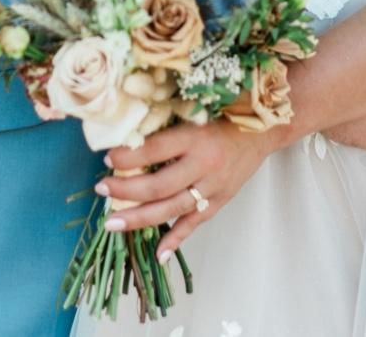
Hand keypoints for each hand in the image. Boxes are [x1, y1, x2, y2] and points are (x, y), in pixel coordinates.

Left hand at [94, 118, 280, 258]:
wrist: (264, 129)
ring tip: (113, 223)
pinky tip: (158, 254)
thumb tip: (129, 136)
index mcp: (196, 136)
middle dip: (125, 190)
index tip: (107, 158)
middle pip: (159, 185)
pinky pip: (195, 224)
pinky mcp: (221, 201)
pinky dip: (176, 239)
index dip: (129, 157)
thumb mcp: (197, 111)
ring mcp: (214, 187)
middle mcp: (205, 164)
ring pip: (172, 209)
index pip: (155, 150)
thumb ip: (169, 125)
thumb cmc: (225, 114)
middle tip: (101, 189)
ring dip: (140, 219)